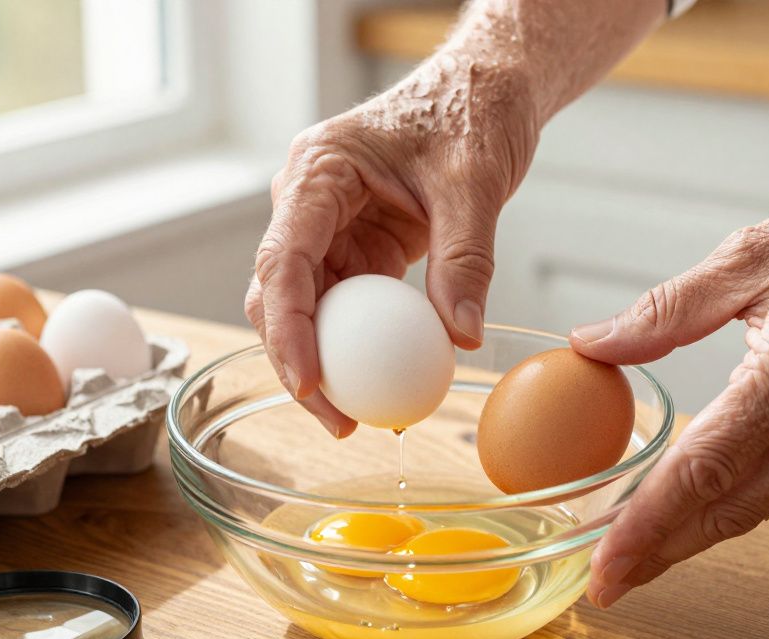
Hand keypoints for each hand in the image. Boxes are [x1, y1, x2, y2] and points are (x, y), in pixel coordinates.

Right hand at [245, 55, 537, 436]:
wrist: (489, 87)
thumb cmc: (472, 111)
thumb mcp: (474, 183)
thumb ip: (465, 260)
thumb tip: (461, 336)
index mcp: (319, 170)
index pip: (284, 258)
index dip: (288, 327)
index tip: (311, 382)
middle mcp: (309, 202)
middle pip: (279, 294)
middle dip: (297, 362)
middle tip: (337, 420)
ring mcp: (329, 228)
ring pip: (306, 308)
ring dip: (325, 363)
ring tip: (356, 419)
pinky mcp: (357, 248)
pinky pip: (347, 307)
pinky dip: (358, 347)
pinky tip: (381, 383)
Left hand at [574, 144, 768, 608]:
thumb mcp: (749, 254)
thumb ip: (665, 311)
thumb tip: (593, 343)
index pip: (706, 469)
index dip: (650, 524)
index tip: (605, 563)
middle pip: (730, 511)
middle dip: (661, 555)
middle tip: (602, 584)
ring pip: (758, 508)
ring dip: (693, 538)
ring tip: (633, 555)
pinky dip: (732, 507)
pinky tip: (692, 509)